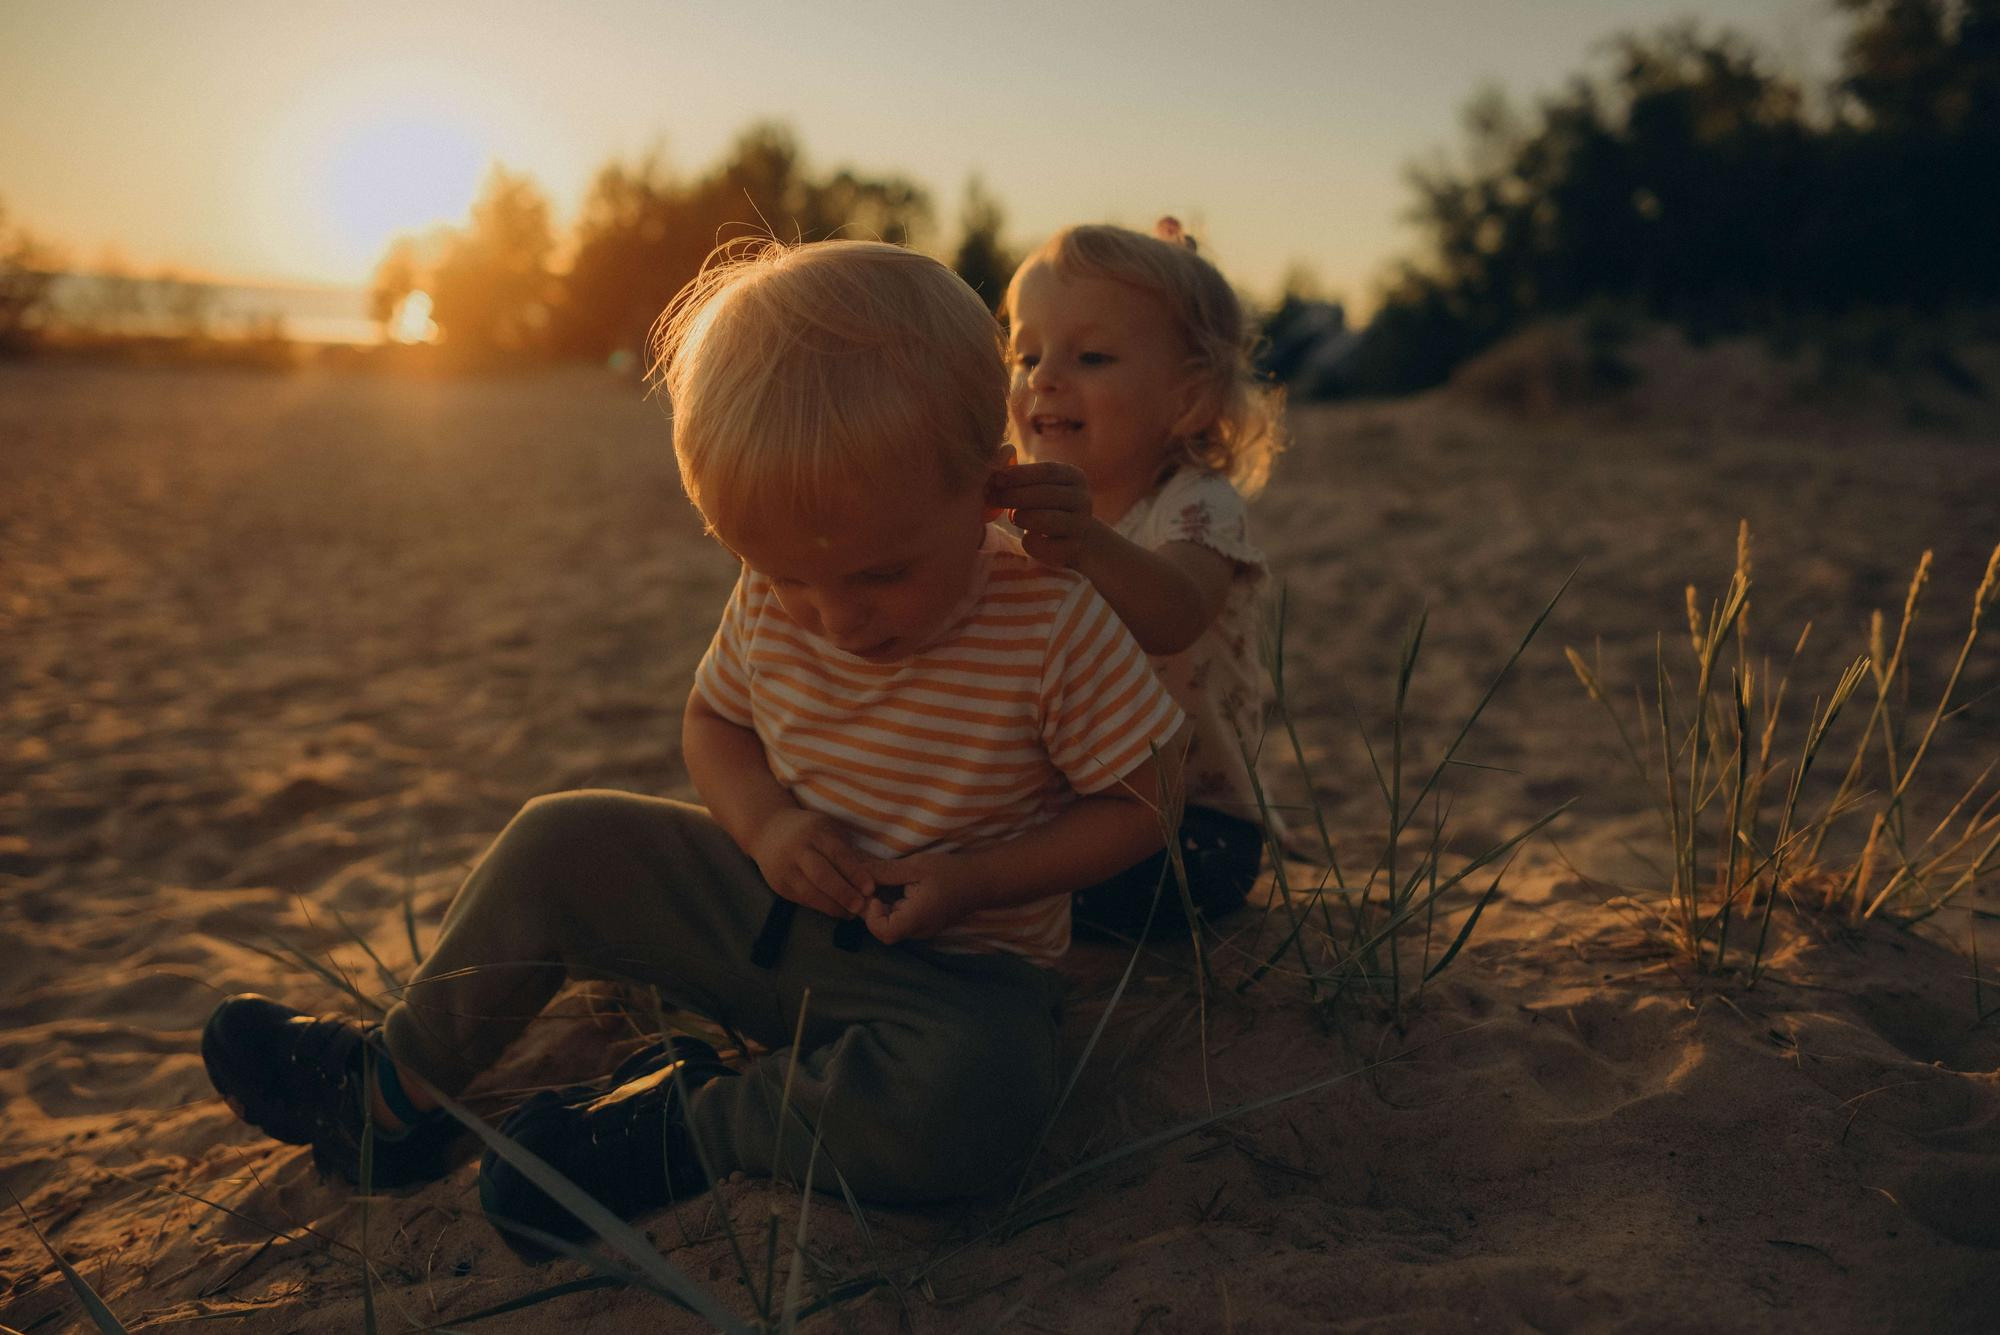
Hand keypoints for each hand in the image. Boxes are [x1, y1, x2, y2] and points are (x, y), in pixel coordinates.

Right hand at [749, 808, 872, 919]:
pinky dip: (821, 907)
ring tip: (851, 913)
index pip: (838, 854)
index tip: (870, 889)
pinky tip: (836, 910)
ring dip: (833, 906)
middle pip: (822, 875)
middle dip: (843, 893)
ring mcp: (785, 868)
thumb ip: (845, 849)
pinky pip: (802, 899)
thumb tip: (873, 876)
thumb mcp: (828, 829)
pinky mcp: (778, 884)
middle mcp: (798, 850)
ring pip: (810, 892)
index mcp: (816, 832)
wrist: (768, 829)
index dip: (855, 873)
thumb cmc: (810, 830)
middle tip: (860, 906)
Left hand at [858, 851, 987, 943]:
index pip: (884, 932)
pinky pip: (902, 922)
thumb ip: (886, 871)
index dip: (871, 916)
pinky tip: (896, 889)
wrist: (982, 881)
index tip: (876, 894)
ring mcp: (923, 931)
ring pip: (892, 927)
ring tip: (884, 885)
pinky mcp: (925, 925)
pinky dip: (893, 909)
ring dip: (882, 909)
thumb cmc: (951, 872)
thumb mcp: (917, 866)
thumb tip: (858, 871)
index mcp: (918, 918)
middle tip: (872, 887)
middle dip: (873, 911)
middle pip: (885, 932)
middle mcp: (919, 931)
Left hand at [987, 462, 1098, 568]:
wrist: (1073, 537)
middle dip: (1016, 495)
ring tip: (1012, 516)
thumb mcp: (1039, 487)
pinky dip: (1029, 542)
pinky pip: (1045, 546)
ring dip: (1022, 517)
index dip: (1021, 474)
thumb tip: (994, 476)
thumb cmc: (1046, 505)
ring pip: (1047, 520)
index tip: (997, 478)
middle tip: (995, 498)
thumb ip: (1021, 479)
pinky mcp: (1072, 549)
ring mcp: (1080, 525)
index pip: (1048, 471)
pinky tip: (1026, 537)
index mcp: (1074, 477)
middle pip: (1047, 494)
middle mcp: (1082, 499)